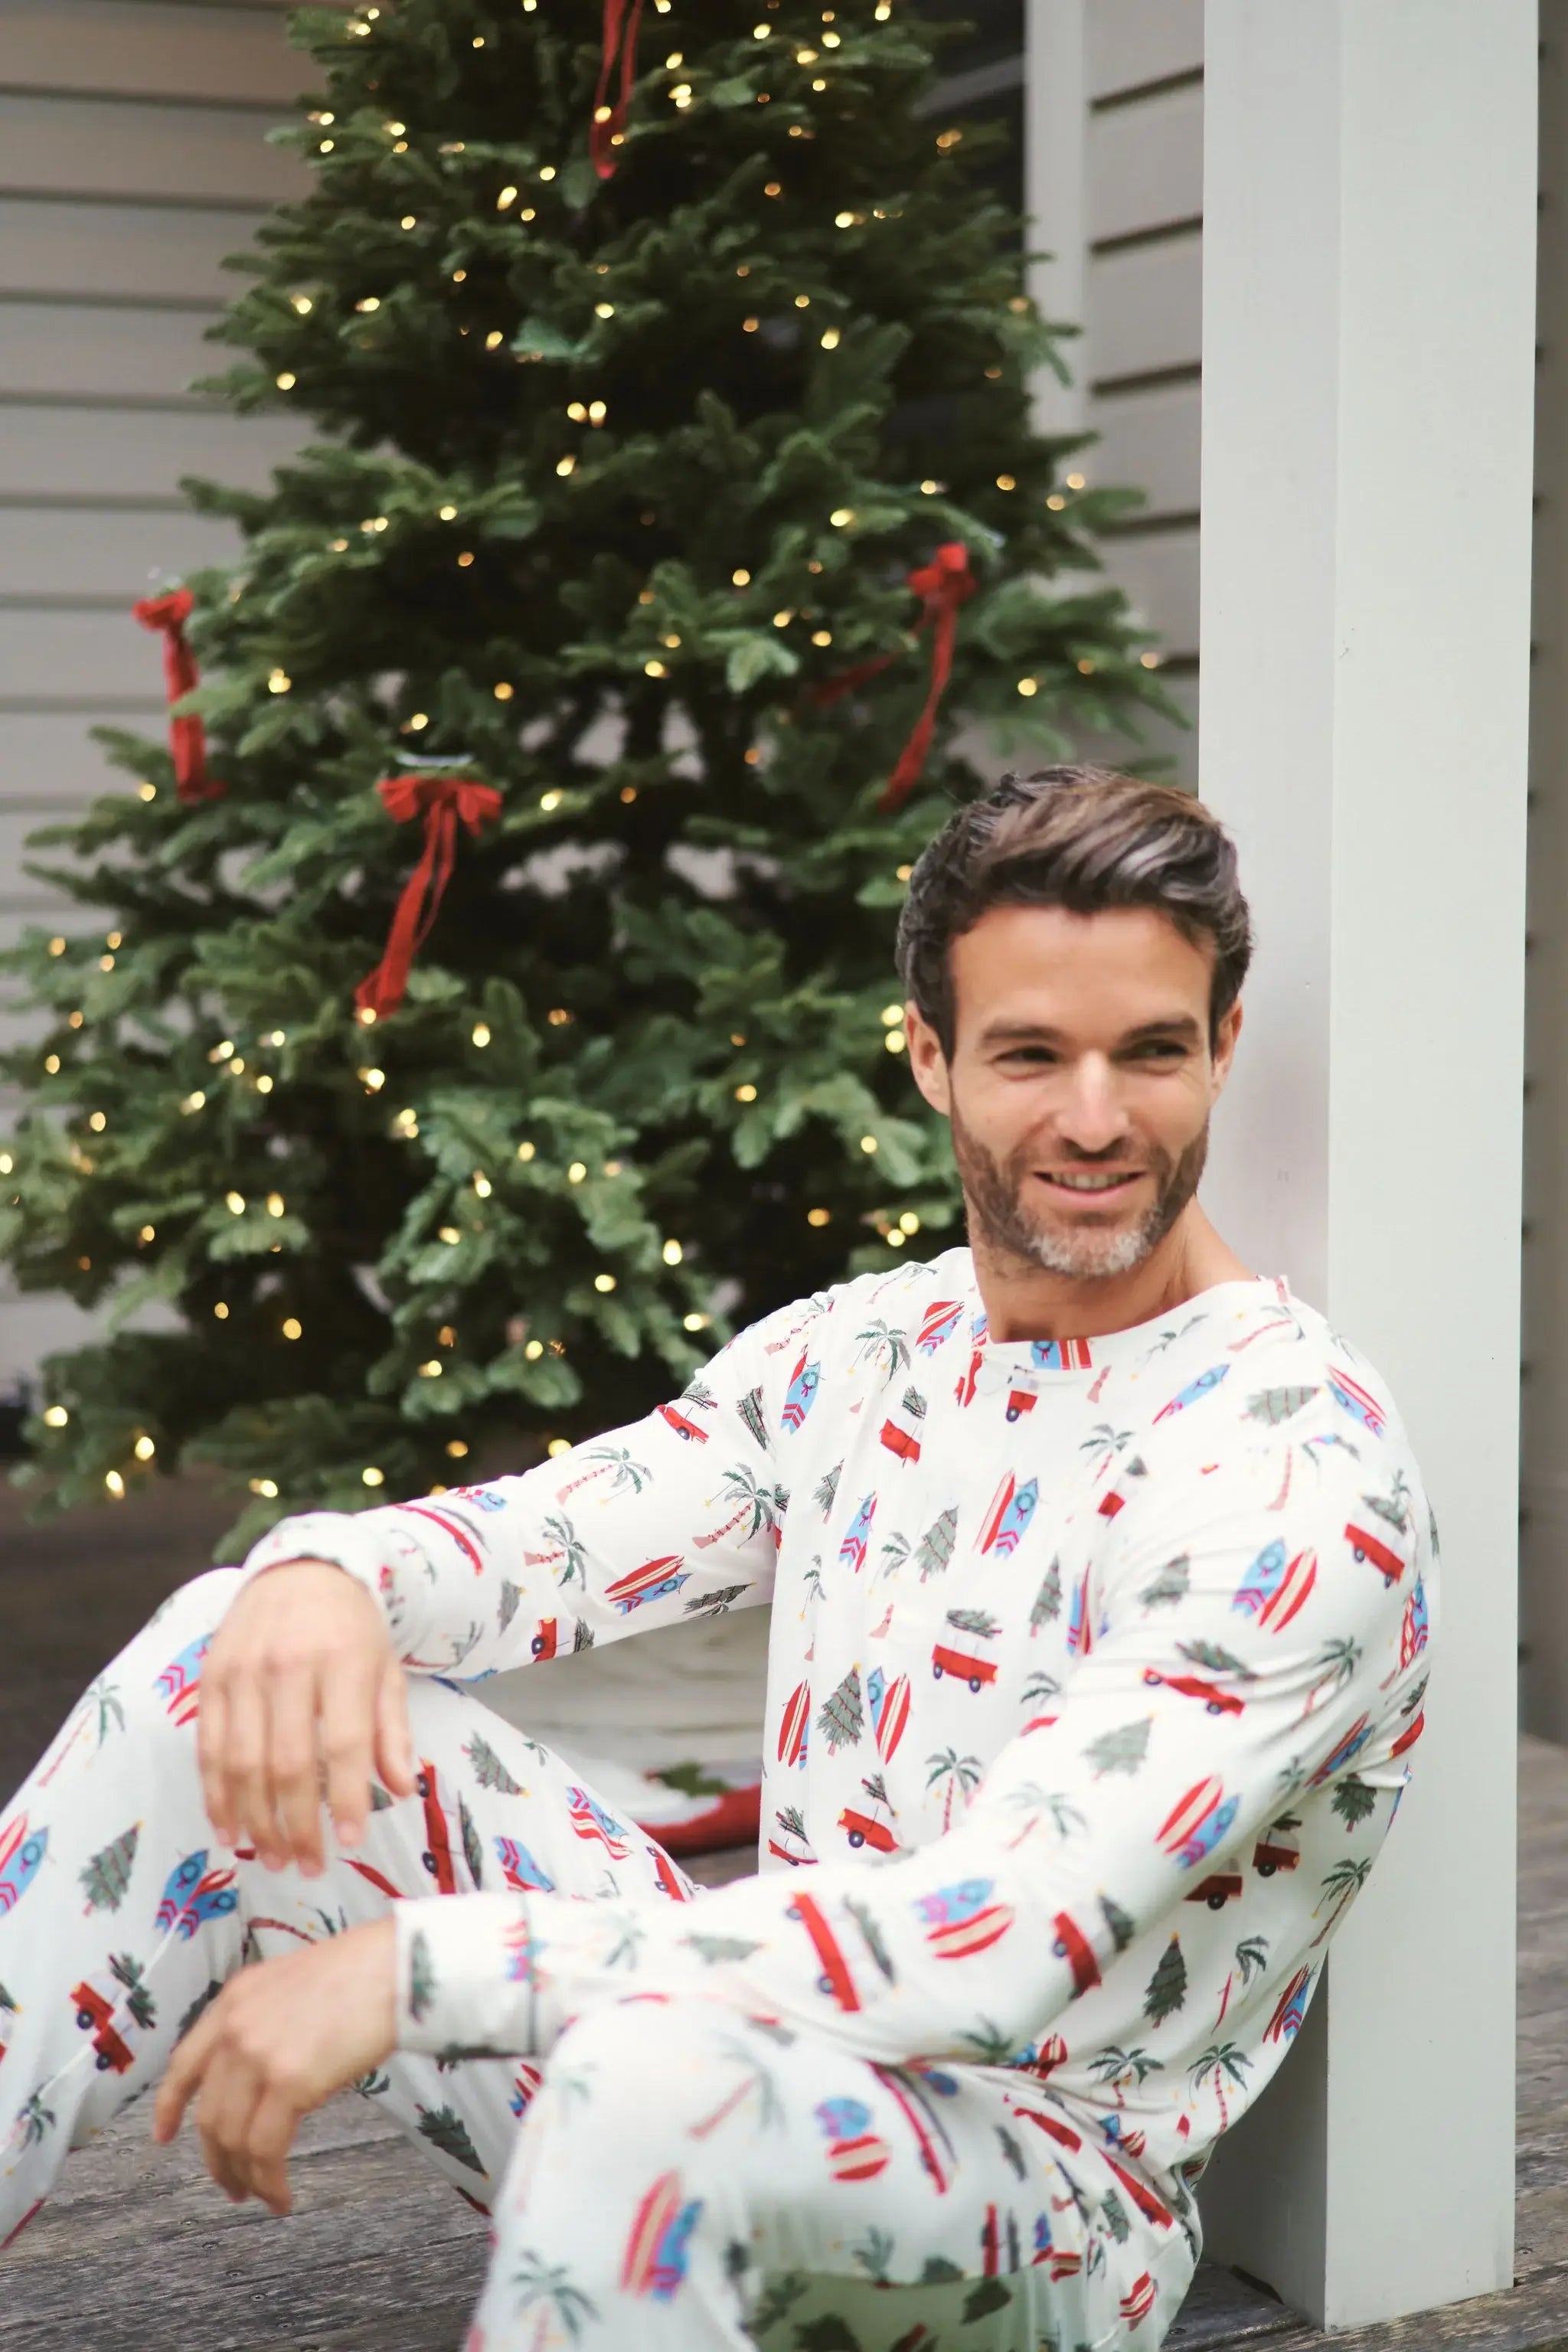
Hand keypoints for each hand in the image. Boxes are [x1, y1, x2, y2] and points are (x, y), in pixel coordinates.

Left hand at [153, 1919, 397, 2214]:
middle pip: (210, 2115)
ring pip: (233, 2139)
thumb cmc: (361, 1972)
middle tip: (233, 2186)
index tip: (164, 2137)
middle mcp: (235, 2028)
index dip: (170, 2105)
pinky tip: (282, 2196)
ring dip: (245, 2177)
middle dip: (217, 2160)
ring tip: (264, 2196)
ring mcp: (258, 2056)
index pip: (185, 2062)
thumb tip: (264, 2073)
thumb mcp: (291, 1985)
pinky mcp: (288, 2083)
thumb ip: (265, 2022)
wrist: (397, 1966)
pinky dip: (270, 2181)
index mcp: (233, 1999)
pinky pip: (266, 2149)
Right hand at [199, 1559, 414, 1874]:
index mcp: (343, 1662)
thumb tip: (402, 1791)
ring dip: (256, 1821)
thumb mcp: (386, 1669)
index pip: (343, 1743)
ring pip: (243, 1763)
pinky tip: (229, 1829)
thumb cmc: (352, 1627)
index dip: (346, 1798)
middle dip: (297, 1825)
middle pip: (288, 1763)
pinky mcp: (210, 1678)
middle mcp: (288, 1666)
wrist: (301, 1567)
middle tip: (308, 1867)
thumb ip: (391, 1731)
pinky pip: (208, 1749)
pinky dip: (216, 1796)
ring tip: (273, 1858)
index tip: (351, 1842)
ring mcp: (243, 1672)